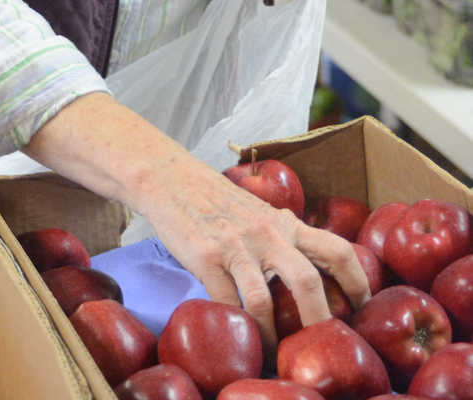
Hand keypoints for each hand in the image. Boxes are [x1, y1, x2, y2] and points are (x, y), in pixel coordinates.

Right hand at [145, 153, 371, 353]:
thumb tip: (314, 275)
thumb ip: (286, 239)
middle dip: (320, 322)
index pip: (337, 250)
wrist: (175, 179)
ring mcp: (236, 246)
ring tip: (277, 359)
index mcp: (287, 223)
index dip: (358, 283)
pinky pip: (227, 303)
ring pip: (264, 301)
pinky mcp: (206, 258)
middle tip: (324, 349)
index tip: (363, 311)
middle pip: (307, 281)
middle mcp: (267, 233)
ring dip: (272, 338)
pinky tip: (241, 340)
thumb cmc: (221, 201)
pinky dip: (236, 327)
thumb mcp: (262, 213)